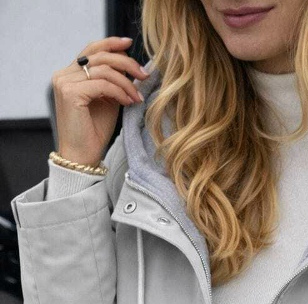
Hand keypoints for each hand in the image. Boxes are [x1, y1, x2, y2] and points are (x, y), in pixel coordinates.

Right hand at [51, 36, 148, 167]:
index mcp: (70, 74)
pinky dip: (119, 92)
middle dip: (126, 63)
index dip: (111, 44)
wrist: (82, 157)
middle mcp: (63, 75)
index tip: (130, 44)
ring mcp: (65, 83)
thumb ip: (114, 82)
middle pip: (100, 56)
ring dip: (126, 83)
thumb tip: (130, 65)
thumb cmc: (94, 132)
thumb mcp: (107, 101)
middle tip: (144, 75)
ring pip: (104, 70)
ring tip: (137, 98)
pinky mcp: (70, 93)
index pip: (91, 50)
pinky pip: (102, 84)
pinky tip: (128, 102)